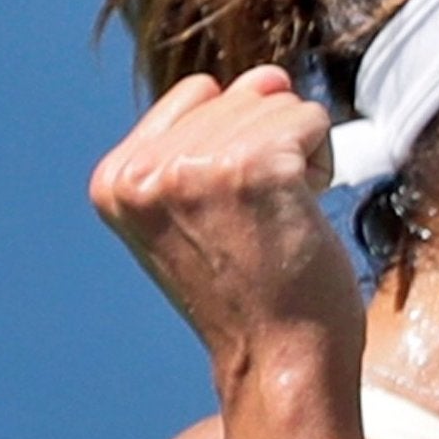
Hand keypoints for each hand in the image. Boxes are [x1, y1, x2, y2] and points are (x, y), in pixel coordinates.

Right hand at [89, 66, 364, 438]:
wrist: (280, 361)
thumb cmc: (254, 296)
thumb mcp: (195, 215)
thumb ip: (209, 140)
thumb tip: (266, 77)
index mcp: (115, 178)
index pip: (199, 97)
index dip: (236, 148)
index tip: (231, 216)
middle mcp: (145, 168)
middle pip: (242, 96)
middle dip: (270, 152)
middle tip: (260, 226)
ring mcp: (198, 164)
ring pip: (280, 103)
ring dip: (299, 159)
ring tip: (279, 223)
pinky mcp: (255, 166)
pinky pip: (312, 119)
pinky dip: (323, 162)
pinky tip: (302, 216)